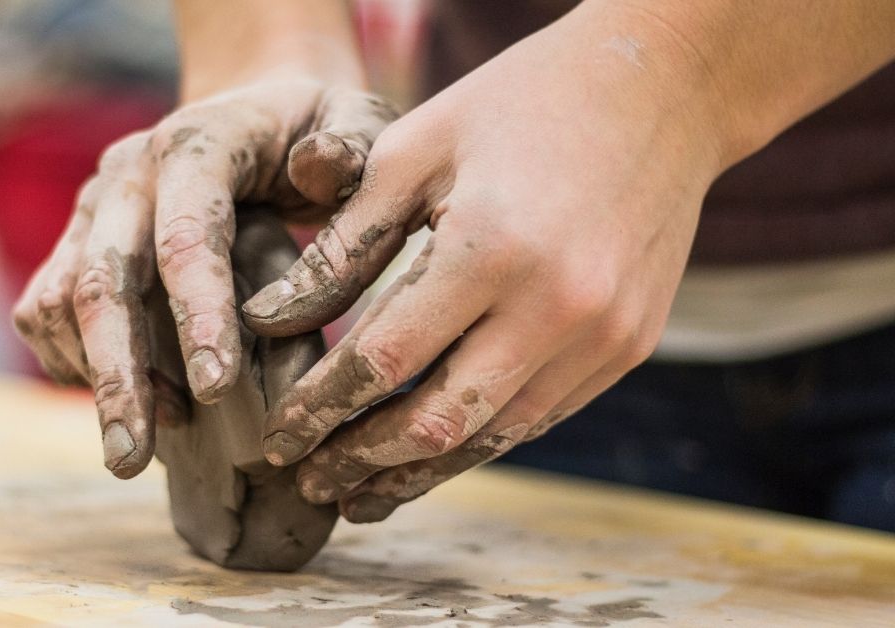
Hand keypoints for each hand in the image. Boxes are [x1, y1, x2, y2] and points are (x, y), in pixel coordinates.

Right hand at [11, 77, 396, 477]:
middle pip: (101, 280)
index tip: (217, 392)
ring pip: (59, 302)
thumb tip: (316, 170)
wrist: (255, 109)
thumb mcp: (356, 119)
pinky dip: (74, 365)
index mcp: (197, 145)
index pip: (186, 236)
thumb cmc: (317, 128)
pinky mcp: (75, 241)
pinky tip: (131, 402)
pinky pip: (46, 310)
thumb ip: (351, 145)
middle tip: (130, 460)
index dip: (197, 315)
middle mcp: (127, 175)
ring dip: (95, 378)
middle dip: (117, 376)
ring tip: (144, 443)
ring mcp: (93, 209)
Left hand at [242, 10, 728, 521]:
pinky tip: (435, 452)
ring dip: (421, 472)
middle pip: (437, 420)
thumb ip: (342, 245)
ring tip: (362, 495)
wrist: (662, 89)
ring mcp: (604, 335)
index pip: (383, 359)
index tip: (276, 436)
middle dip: (362, 461)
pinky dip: (480, 439)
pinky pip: (541, 415)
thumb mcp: (413, 151)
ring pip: (494, 436)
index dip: (320, 408)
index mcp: (491, 247)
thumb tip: (270, 322)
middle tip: (310, 481)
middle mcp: (557, 306)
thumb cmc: (519, 105)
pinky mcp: (630, 346)